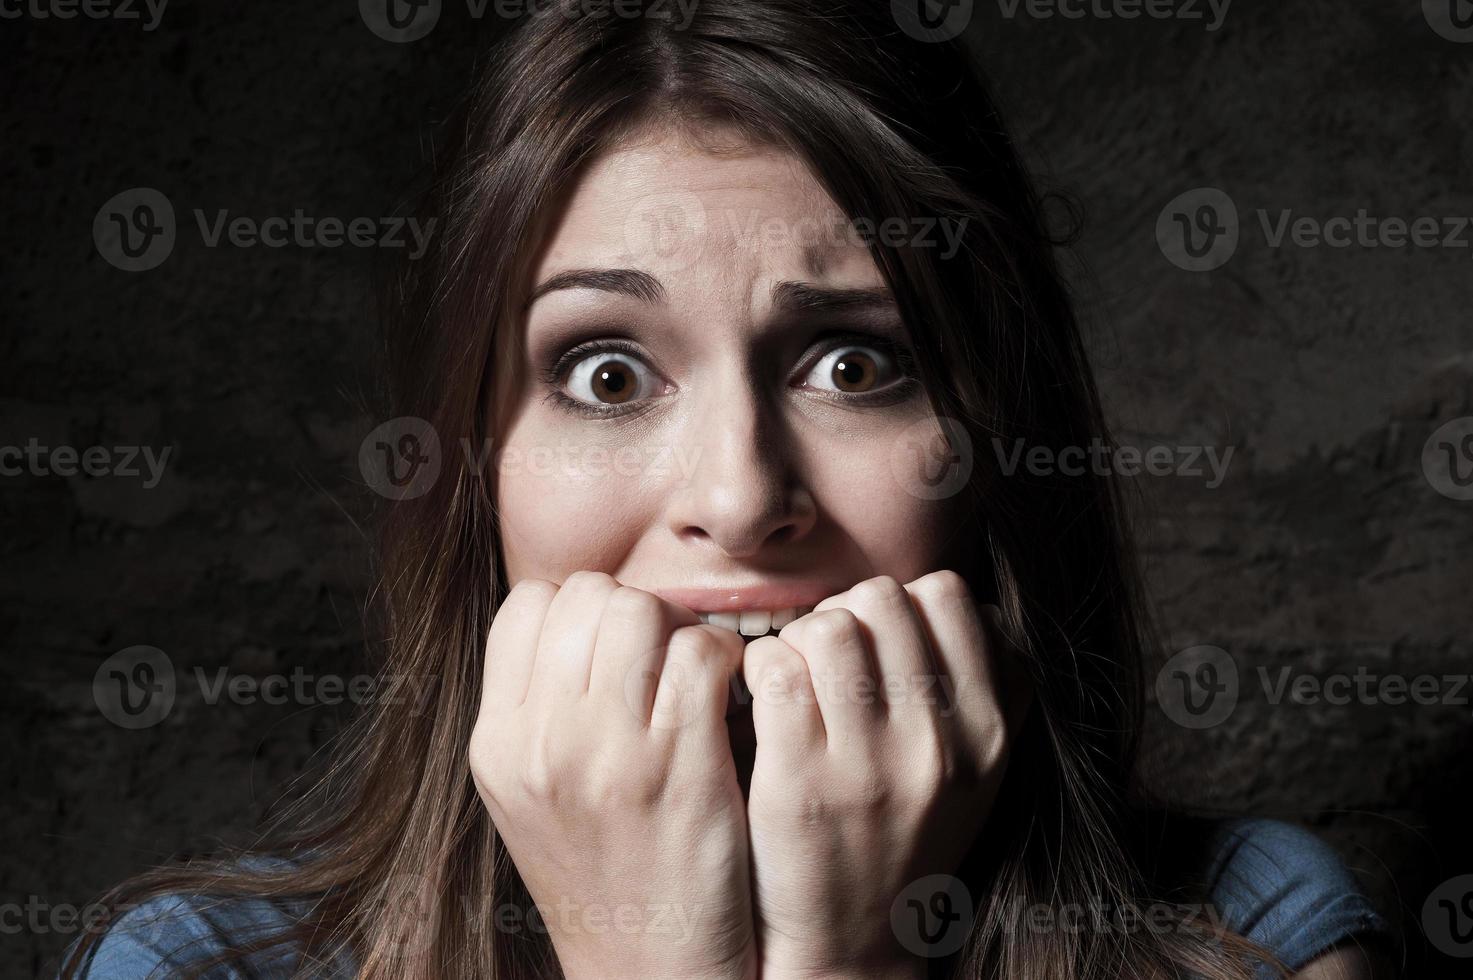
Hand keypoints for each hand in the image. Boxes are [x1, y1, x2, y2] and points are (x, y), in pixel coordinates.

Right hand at [469, 572, 757, 979]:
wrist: (645, 969)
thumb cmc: (601, 870)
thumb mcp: (529, 792)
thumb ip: (536, 707)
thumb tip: (574, 617)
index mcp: (498, 743)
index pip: (528, 605)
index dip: (578, 609)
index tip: (610, 644)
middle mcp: (544, 743)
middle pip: (588, 597)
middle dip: (633, 610)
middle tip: (660, 652)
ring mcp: (612, 755)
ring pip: (642, 612)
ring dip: (678, 628)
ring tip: (692, 669)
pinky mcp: (684, 768)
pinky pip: (701, 655)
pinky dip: (724, 656)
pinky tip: (728, 688)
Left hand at [741, 571, 1029, 979]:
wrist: (855, 943)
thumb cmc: (907, 837)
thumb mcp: (976, 771)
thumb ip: (989, 688)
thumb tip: (970, 604)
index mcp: (986, 731)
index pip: (949, 595)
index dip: (904, 603)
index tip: (880, 641)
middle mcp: (936, 744)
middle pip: (881, 597)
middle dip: (847, 613)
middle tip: (829, 658)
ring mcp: (867, 763)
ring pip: (827, 625)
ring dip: (799, 638)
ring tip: (796, 676)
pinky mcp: (797, 781)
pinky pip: (774, 668)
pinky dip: (759, 668)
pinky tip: (764, 697)